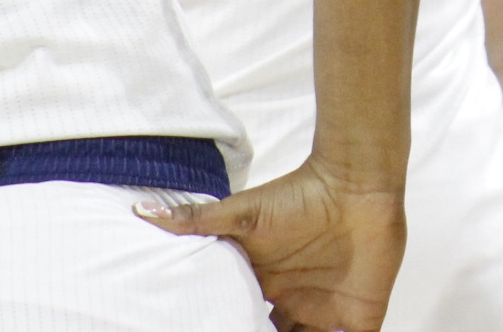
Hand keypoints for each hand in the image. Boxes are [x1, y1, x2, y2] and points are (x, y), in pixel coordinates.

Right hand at [142, 157, 405, 331]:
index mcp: (265, 288)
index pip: (244, 322)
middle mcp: (294, 305)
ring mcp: (326, 315)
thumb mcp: (242, 214)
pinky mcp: (359, 320)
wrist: (354, 184)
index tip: (214, 328)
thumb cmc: (299, 196)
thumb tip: (142, 210)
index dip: (233, 327)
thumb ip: (196, 220)